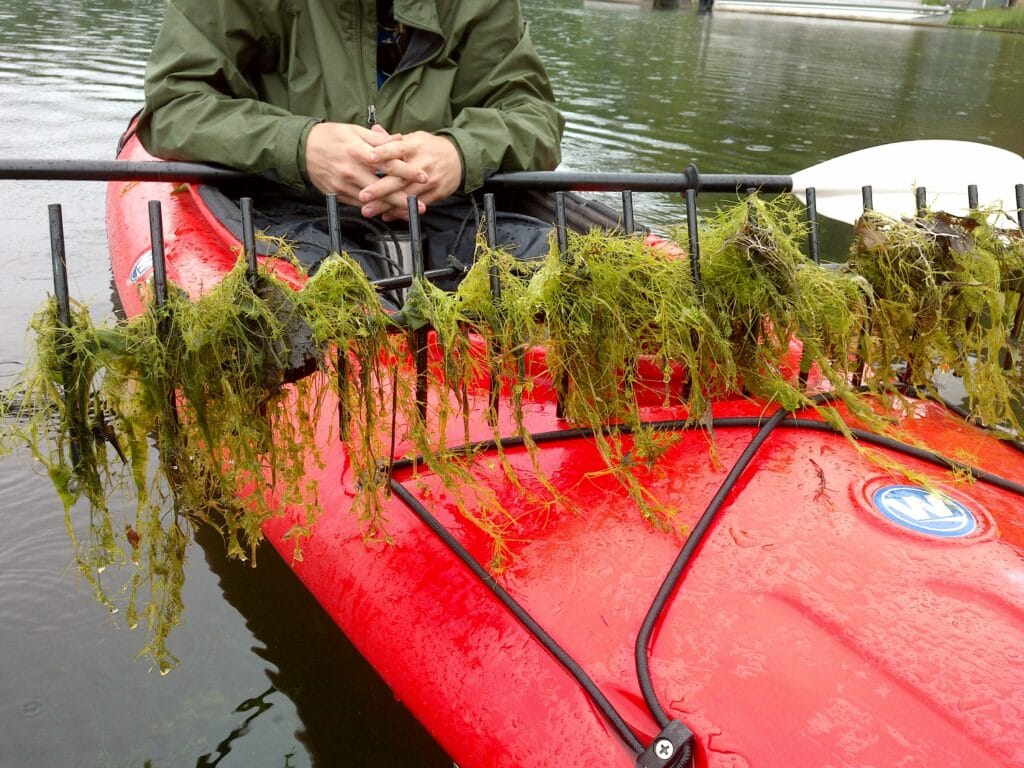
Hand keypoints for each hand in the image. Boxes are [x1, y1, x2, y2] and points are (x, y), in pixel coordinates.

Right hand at [304, 122, 427, 205]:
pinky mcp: (337, 194)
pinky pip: (358, 204)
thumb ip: (377, 138)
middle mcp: (352, 170)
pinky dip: (373, 209)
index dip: (407, 171)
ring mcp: (344, 184)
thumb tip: (399, 139)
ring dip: (390, 208)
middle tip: (421, 206)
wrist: (301, 149)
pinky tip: (386, 212)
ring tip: (408, 214)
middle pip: (382, 188)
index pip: (388, 163)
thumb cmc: (329, 137)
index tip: (422, 177)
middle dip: (403, 199)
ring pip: (371, 200)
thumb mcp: (353, 130)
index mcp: (358, 151)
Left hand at [357, 132, 462, 220]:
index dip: (383, 153)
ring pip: (406, 195)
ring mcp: (430, 180)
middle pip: (399, 178)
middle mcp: (422, 163)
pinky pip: (416, 205)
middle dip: (380, 189)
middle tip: (363, 195)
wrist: (458, 158)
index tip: (368, 158)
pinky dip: (400, 211)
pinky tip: (387, 215)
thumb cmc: (430, 148)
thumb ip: (392, 139)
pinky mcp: (435, 193)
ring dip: (387, 205)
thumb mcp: (414, 138)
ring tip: (370, 210)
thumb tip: (374, 129)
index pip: (397, 149)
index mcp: (414, 146)